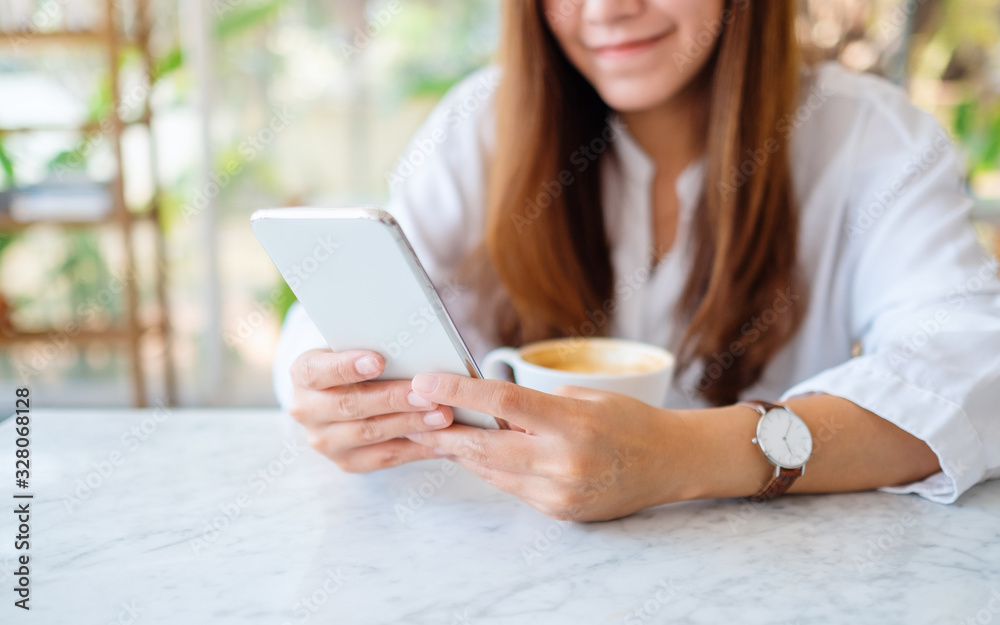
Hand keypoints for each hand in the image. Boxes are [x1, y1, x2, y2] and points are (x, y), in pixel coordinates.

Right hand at [288, 349, 453, 471]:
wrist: (340, 394)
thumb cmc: (356, 362)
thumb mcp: (353, 347)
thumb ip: (371, 345)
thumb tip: (412, 344)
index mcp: (303, 374)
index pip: (318, 371)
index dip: (347, 367)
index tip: (379, 361)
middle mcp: (306, 410)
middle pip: (350, 405)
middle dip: (392, 400)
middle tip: (426, 395)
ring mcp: (324, 441)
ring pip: (369, 433)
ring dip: (409, 425)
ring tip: (441, 416)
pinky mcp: (347, 462)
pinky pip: (384, 458)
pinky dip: (416, 449)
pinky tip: (442, 442)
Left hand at [403, 373, 697, 520]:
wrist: (672, 463)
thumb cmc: (630, 420)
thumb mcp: (587, 398)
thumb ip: (537, 405)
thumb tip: (490, 407)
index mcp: (572, 424)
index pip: (502, 404)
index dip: (457, 392)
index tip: (424, 382)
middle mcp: (563, 463)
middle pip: (485, 447)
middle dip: (445, 431)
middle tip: (412, 413)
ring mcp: (560, 493)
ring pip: (492, 472)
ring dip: (462, 452)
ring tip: (436, 431)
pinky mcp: (560, 512)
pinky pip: (512, 488)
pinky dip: (492, 470)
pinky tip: (478, 454)